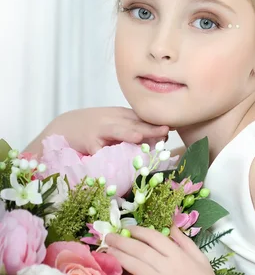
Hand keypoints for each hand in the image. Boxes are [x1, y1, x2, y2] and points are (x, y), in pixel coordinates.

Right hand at [25, 106, 168, 155]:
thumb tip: (158, 139)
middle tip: (166, 131)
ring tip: (139, 136)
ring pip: (116, 131)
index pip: (142, 118)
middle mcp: (111, 120)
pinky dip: (103, 154)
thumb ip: (133, 128)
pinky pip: (97, 149)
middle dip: (149, 127)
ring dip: (127, 133)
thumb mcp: (114, 123)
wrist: (63, 127)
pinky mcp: (87, 142)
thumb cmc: (93, 127)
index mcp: (120, 115)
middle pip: (133, 123)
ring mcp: (99, 130)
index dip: (156, 123)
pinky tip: (111, 159)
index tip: (172, 128)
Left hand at [105, 225, 226, 274]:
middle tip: (109, 236)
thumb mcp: (199, 257)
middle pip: (140, 250)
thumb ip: (184, 241)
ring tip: (108, 250)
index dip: (138, 231)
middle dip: (122, 241)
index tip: (128, 228)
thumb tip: (170, 225)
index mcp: (178, 255)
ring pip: (135, 267)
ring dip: (119, 257)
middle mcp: (167, 267)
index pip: (154, 238)